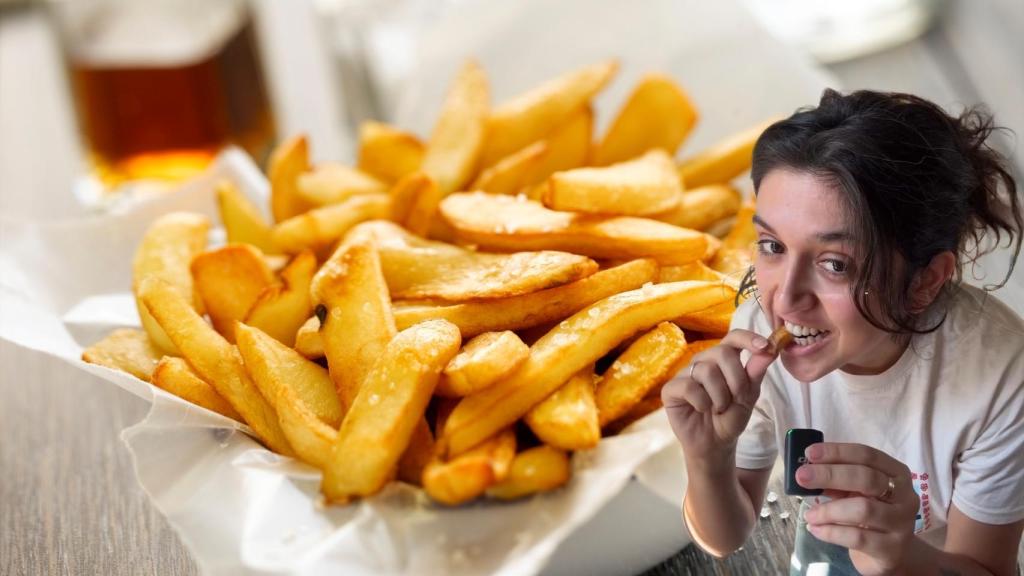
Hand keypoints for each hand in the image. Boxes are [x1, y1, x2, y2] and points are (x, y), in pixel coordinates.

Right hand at [661, 329, 779, 460]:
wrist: (715, 443)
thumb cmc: (730, 417)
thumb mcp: (749, 396)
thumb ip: (756, 372)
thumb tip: (770, 349)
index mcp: (723, 359)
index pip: (733, 337)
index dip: (748, 338)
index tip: (765, 347)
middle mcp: (703, 361)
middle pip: (722, 353)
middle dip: (736, 380)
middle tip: (736, 399)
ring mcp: (685, 374)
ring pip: (706, 371)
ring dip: (720, 396)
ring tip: (719, 409)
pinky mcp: (671, 389)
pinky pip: (689, 387)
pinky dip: (702, 402)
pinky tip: (702, 409)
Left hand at [798, 442, 918, 575]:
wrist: (893, 552)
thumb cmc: (871, 513)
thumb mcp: (856, 492)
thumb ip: (837, 482)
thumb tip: (807, 471)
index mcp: (896, 473)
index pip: (867, 455)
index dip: (838, 452)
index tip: (810, 453)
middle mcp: (904, 495)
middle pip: (867, 478)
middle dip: (830, 475)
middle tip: (801, 477)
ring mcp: (901, 523)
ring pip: (863, 509)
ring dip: (829, 510)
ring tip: (809, 514)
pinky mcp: (892, 549)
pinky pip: (858, 537)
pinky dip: (831, 532)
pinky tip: (815, 529)